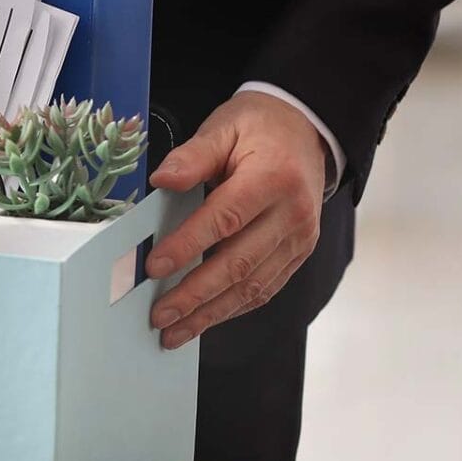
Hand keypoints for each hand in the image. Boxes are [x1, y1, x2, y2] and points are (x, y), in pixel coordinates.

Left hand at [145, 92, 327, 348]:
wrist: (308, 131)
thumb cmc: (258, 128)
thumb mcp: (223, 127)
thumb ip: (192, 156)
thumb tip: (161, 180)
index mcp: (273, 178)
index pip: (225, 219)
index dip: (188, 246)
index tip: (153, 267)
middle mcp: (293, 214)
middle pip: (239, 263)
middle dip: (195, 295)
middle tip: (158, 315)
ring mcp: (300, 239)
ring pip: (253, 285)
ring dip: (211, 313)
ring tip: (174, 332)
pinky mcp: (298, 253)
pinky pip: (265, 288)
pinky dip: (232, 308)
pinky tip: (204, 320)